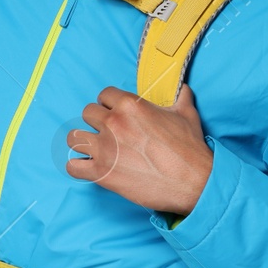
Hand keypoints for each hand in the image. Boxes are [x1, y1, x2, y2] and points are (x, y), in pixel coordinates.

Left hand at [66, 85, 212, 214]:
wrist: (194, 181)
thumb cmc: (190, 148)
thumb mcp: (187, 114)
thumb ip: (179, 96)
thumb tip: (181, 87)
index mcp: (130, 105)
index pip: (103, 94)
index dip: (109, 103)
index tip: (115, 113)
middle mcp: (113, 122)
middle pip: (87, 113)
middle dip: (96, 121)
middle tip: (108, 132)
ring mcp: (105, 148)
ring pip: (74, 138)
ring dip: (83, 142)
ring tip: (94, 148)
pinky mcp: (102, 172)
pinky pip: (73, 167)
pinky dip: (78, 168)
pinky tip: (88, 168)